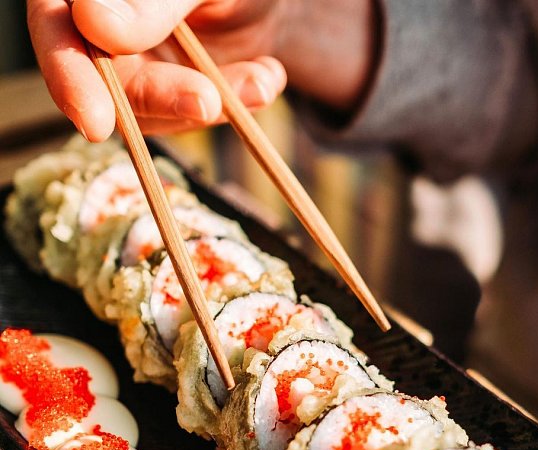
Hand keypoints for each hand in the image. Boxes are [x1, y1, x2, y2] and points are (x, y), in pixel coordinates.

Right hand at [28, 0, 377, 141]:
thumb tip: (94, 25)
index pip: (55, 26)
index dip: (68, 76)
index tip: (95, 122)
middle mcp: (100, 26)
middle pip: (106, 81)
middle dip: (163, 98)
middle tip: (206, 102)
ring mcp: (137, 64)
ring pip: (153, 110)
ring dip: (212, 102)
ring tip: (261, 81)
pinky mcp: (174, 93)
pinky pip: (194, 115)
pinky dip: (236, 103)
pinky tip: (268, 76)